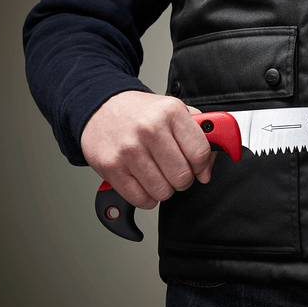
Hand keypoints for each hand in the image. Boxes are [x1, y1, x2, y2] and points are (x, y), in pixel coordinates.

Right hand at [81, 90, 214, 208]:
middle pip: (182, 177)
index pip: (200, 153)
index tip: (196, 164)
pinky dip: (146, 197)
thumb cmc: (142, 113)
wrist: (101, 107)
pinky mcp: (111, 166)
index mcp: (171, 113)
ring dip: (164, 188)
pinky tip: (143, 180)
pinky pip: (141, 199)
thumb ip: (201, 138)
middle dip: (183, 179)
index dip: (202, 164)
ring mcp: (129, 149)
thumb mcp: (176, 112)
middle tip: (174, 169)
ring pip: (163, 192)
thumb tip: (206, 172)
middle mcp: (150, 129)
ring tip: (157, 172)